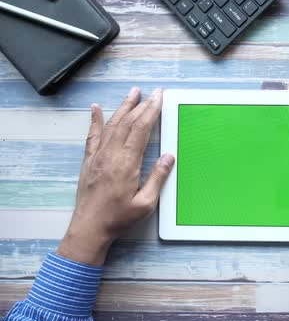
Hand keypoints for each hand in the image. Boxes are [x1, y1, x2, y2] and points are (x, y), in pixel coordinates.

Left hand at [57, 87, 174, 265]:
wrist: (89, 228)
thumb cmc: (119, 218)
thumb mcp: (146, 203)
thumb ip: (157, 178)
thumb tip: (168, 156)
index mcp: (126, 164)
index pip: (141, 130)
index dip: (151, 111)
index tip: (159, 98)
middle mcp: (110, 155)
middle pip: (128, 123)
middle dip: (142, 105)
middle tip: (154, 92)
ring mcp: (97, 156)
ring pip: (111, 125)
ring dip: (123, 107)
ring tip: (133, 92)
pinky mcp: (89, 161)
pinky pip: (92, 136)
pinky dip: (94, 120)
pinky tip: (95, 108)